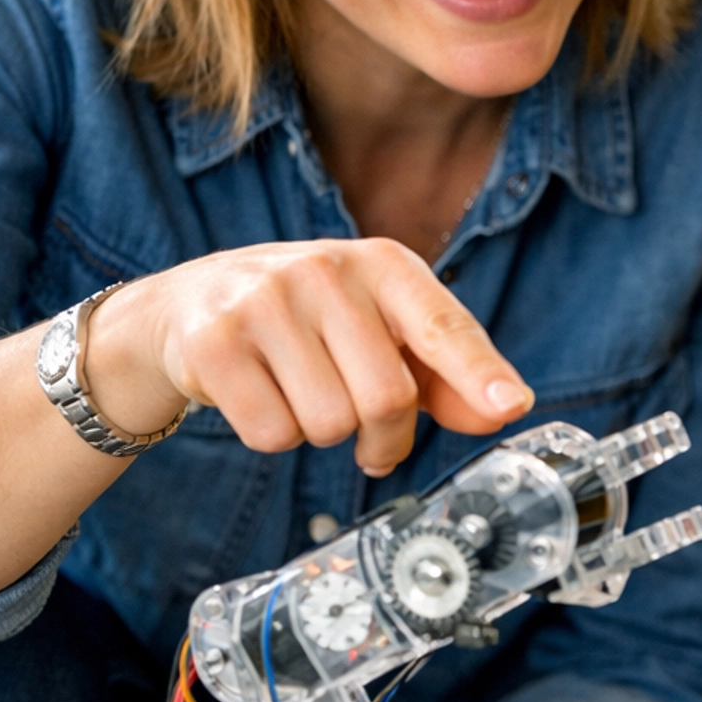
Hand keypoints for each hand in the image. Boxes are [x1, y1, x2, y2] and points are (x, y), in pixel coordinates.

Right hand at [85, 239, 532, 476]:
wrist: (191, 303)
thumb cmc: (310, 321)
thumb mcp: (381, 330)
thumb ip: (445, 375)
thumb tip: (503, 409)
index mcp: (382, 264)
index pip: (440, 324)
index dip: (477, 371)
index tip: (509, 404)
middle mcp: (326, 271)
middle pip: (387, 397)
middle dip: (384, 437)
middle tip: (367, 433)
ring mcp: (266, 302)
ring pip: (329, 424)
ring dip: (322, 433)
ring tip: (301, 392)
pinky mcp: (215, 342)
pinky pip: (273, 434)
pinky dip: (274, 435)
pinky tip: (261, 394)